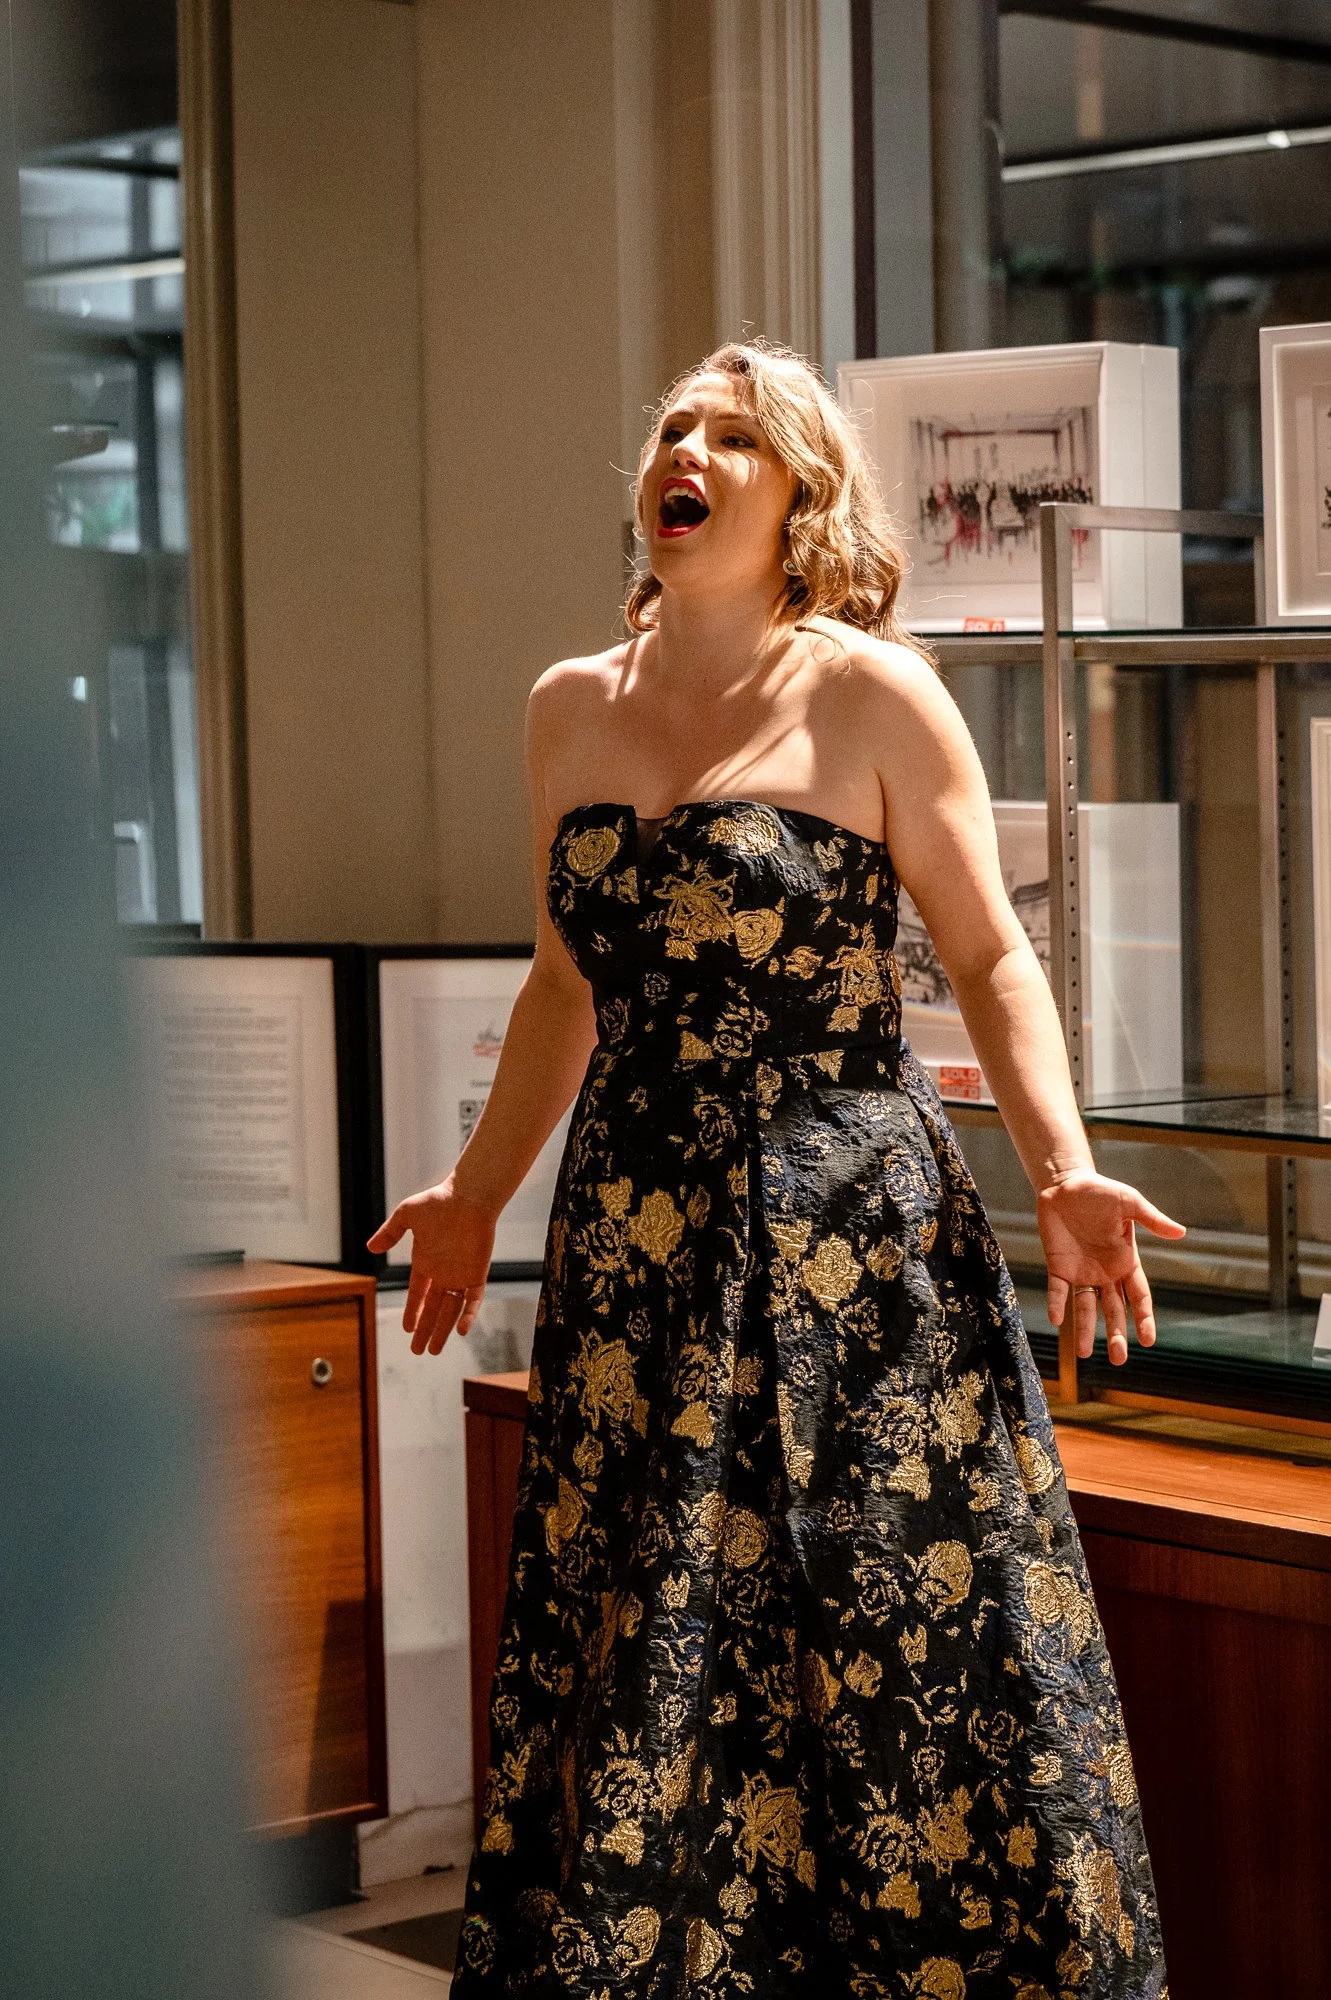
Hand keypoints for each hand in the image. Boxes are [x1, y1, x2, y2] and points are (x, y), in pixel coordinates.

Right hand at [367, 1178, 495, 1355]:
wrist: (468, 1196)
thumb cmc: (438, 1202)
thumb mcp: (407, 1216)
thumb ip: (390, 1232)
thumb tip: (370, 1248)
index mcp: (425, 1262)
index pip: (418, 1293)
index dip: (412, 1311)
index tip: (407, 1329)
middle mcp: (443, 1272)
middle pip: (433, 1308)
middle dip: (425, 1330)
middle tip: (418, 1352)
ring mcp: (460, 1274)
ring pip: (451, 1310)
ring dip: (443, 1330)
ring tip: (433, 1350)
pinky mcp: (477, 1273)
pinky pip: (473, 1299)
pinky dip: (468, 1315)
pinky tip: (461, 1330)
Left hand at [1037, 1167, 1184, 1367]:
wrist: (1066, 1184)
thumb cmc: (1101, 1192)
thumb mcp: (1130, 1203)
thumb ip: (1152, 1220)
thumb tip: (1181, 1233)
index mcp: (1126, 1262)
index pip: (1139, 1297)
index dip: (1144, 1318)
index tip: (1148, 1340)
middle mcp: (1105, 1273)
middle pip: (1113, 1310)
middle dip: (1116, 1334)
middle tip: (1119, 1359)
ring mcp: (1081, 1272)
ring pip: (1086, 1308)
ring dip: (1085, 1330)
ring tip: (1085, 1354)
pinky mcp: (1058, 1266)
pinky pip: (1058, 1290)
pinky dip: (1057, 1304)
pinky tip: (1057, 1320)